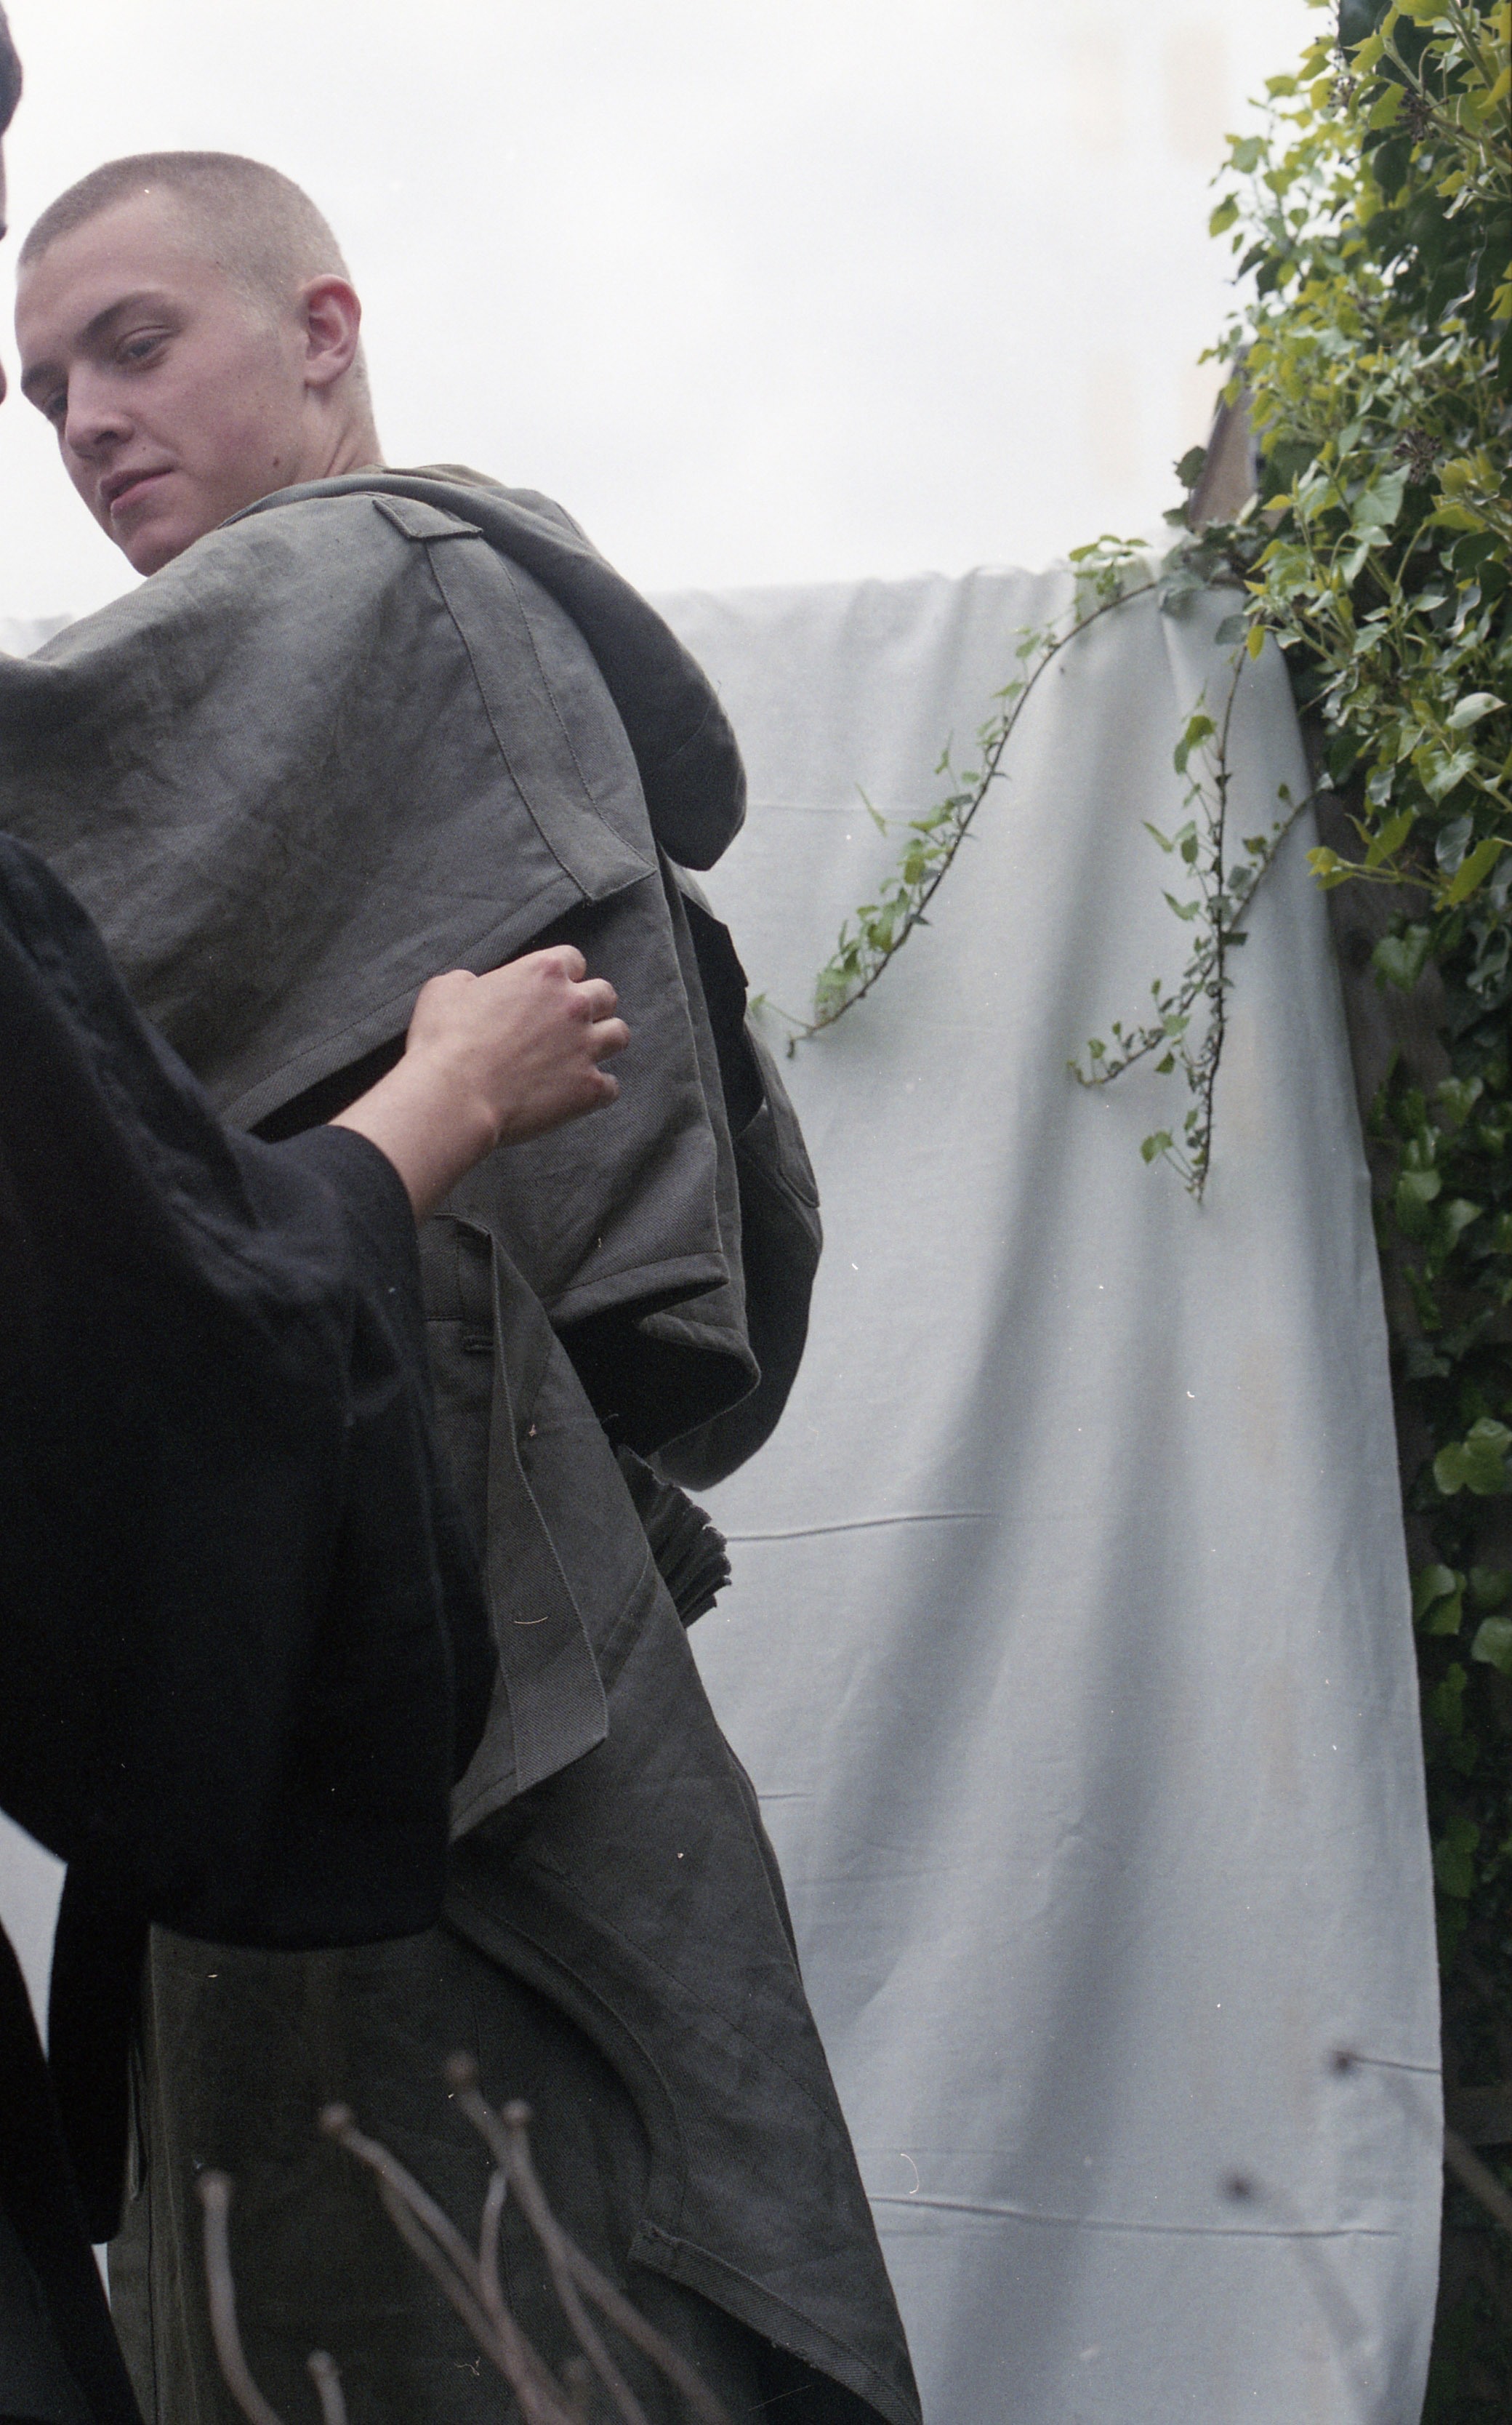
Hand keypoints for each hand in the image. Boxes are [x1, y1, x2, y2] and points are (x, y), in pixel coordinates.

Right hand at [331, 946, 628, 1216]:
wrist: (453, 1096)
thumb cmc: (443, 1042)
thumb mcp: (444, 989)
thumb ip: (470, 980)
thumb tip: (474, 987)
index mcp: (544, 972)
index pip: (574, 960)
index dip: (563, 976)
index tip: (551, 993)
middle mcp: (574, 1004)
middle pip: (606, 996)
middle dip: (591, 1007)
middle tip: (568, 1026)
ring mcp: (586, 1047)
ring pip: (619, 1035)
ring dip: (603, 1043)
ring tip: (581, 1056)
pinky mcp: (589, 1088)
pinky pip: (611, 1086)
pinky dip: (597, 1090)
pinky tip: (576, 1095)